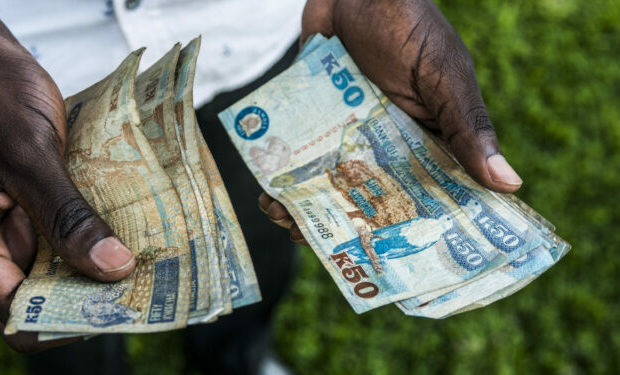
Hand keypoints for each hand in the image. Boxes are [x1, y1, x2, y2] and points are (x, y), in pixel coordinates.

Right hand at [0, 1, 134, 351]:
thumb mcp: (30, 153)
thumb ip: (67, 216)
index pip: (12, 309)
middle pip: (33, 293)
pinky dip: (83, 235)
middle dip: (83, 293)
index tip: (118, 306)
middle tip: (142, 284)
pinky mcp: (19, 203)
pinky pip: (54, 234)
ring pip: (48, 265)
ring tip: (140, 259)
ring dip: (88, 263)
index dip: (63, 318)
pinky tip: (121, 229)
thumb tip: (113, 270)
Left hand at [264, 0, 522, 245]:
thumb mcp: (443, 74)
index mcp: (429, 138)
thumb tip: (510, 183)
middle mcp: (388, 143)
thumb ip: (467, 124)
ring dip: (310, 207)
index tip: (400, 261)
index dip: (417, 229)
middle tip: (330, 249)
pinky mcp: (315, 121)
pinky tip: (269, 194)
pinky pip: (300, 159)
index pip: (430, 194)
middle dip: (352, 225)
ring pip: (331, 185)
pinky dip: (285, 178)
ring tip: (286, 219)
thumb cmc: (407, 23)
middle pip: (372, 198)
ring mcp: (348, 134)